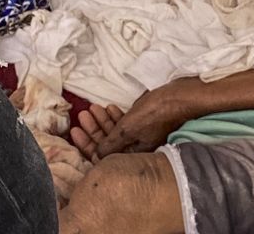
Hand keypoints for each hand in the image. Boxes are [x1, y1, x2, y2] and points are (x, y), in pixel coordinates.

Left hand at [71, 80, 203, 160]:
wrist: (179, 96)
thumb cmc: (154, 113)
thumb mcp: (127, 130)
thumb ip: (110, 145)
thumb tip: (96, 157)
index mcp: (134, 158)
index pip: (104, 157)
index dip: (87, 145)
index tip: (74, 131)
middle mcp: (137, 150)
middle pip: (108, 144)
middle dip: (93, 130)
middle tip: (81, 116)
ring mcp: (141, 137)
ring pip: (116, 132)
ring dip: (102, 121)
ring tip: (91, 108)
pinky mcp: (145, 125)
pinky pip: (125, 125)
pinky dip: (115, 117)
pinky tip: (108, 108)